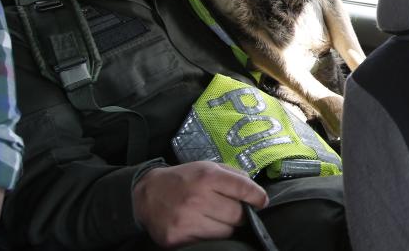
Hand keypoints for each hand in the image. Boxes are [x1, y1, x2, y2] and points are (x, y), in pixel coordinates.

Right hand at [133, 161, 267, 247]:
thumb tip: (255, 191)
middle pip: (238, 215)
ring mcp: (187, 220)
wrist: (146, 195)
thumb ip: (233, 175)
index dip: (258, 197)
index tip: (261, 201)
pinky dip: (210, 236)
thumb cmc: (183, 180)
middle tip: (233, 210)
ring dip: (226, 226)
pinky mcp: (177, 238)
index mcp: (207, 177)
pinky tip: (202, 225)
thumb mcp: (207, 167)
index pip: (244, 189)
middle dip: (240, 213)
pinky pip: (208, 242)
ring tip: (215, 217)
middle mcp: (197, 198)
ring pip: (226, 232)